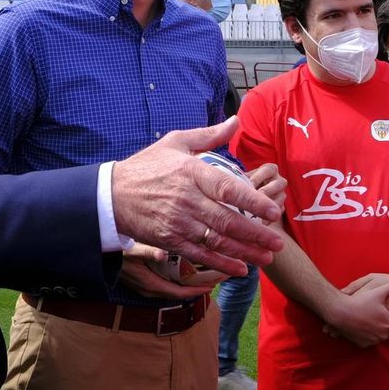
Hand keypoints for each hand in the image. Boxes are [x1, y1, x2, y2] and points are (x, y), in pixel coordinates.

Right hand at [110, 118, 283, 276]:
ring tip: (267, 257)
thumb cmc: (147, 166)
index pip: (228, 188)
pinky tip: (240, 268)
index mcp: (191, 173)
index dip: (253, 201)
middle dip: (256, 234)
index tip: (272, 211)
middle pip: (227, 220)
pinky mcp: (169, 240)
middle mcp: (187, 199)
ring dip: (244, 252)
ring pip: (217, 240)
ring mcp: (178, 222)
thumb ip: (209, 135)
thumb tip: (236, 121)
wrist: (111, 194)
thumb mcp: (176, 142)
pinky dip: (221, 263)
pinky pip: (200, 254)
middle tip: (277, 242)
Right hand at [115, 243, 218, 299]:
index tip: (212, 286)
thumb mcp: (132, 251)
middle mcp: (150, 290)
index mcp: (151, 285)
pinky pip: (165, 284)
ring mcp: (147, 288)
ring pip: (173, 289)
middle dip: (196, 286)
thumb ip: (147, 252)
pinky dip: (177, 279)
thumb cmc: (116, 255)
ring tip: (202, 273)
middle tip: (213, 278)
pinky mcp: (144, 283)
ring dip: (187, 283)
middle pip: (179, 292)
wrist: (99, 259)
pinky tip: (182, 269)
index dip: (197, 290)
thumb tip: (162, 254)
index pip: (179, 292)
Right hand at [322, 274, 388, 346]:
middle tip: (381, 316)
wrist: (340, 311)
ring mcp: (372, 341)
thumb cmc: (360, 301)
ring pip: (380, 338)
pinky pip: (369, 341)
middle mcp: (383, 335)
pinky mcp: (363, 343)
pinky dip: (368, 335)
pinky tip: (363, 324)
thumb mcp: (378, 291)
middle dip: (388, 327)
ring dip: (378, 331)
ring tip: (371, 319)